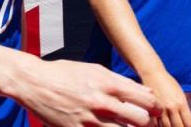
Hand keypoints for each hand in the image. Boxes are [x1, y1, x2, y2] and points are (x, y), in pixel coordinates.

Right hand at [11, 58, 161, 126]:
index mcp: (108, 83)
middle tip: (145, 123)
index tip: (156, 111)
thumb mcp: (95, 70)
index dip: (156, 108)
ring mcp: (90, 120)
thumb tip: (145, 93)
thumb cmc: (66, 73)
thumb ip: (120, 82)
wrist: (34, 82)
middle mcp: (102, 102)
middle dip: (147, 123)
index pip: (146, 100)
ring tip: (126, 125)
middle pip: (141, 121)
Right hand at [141, 71, 190, 126]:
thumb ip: (184, 108)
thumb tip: (187, 121)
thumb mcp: (180, 94)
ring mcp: (161, 110)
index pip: (190, 123)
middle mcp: (172, 108)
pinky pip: (156, 124)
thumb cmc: (168, 82)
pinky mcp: (151, 109)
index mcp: (181, 103)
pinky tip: (162, 126)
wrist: (153, 73)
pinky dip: (160, 126)